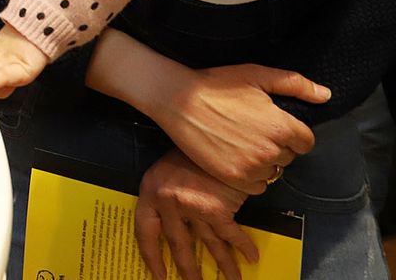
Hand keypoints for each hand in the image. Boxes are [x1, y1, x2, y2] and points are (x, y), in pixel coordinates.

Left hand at [135, 150, 255, 279]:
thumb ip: (169, 198)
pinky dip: (243, 247)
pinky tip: (250, 258)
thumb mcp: (169, 170)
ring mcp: (190, 207)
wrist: (212, 129)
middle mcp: (167, 202)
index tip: (158, 274)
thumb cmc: (191, 149)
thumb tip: (180, 228)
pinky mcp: (215, 209)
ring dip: (222, 265)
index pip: (145, 233)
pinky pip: (230, 235)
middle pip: (178, 245)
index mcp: (150, 192)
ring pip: (208, 245)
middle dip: (188, 269)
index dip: (151, 257)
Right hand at [154, 64, 324, 193]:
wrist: (179, 100)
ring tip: (241, 143)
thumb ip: (296, 84)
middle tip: (252, 130)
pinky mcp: (234, 178)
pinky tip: (234, 157)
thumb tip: (325, 95)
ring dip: (263, 162)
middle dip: (276, 145)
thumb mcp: (257, 75)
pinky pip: (257, 186)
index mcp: (281, 126)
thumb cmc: (217, 85)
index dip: (292, 133)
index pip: (306, 142)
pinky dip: (250, 175)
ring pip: (273, 172)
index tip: (274, 126)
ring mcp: (252, 167)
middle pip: (289, 157)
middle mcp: (271, 151)